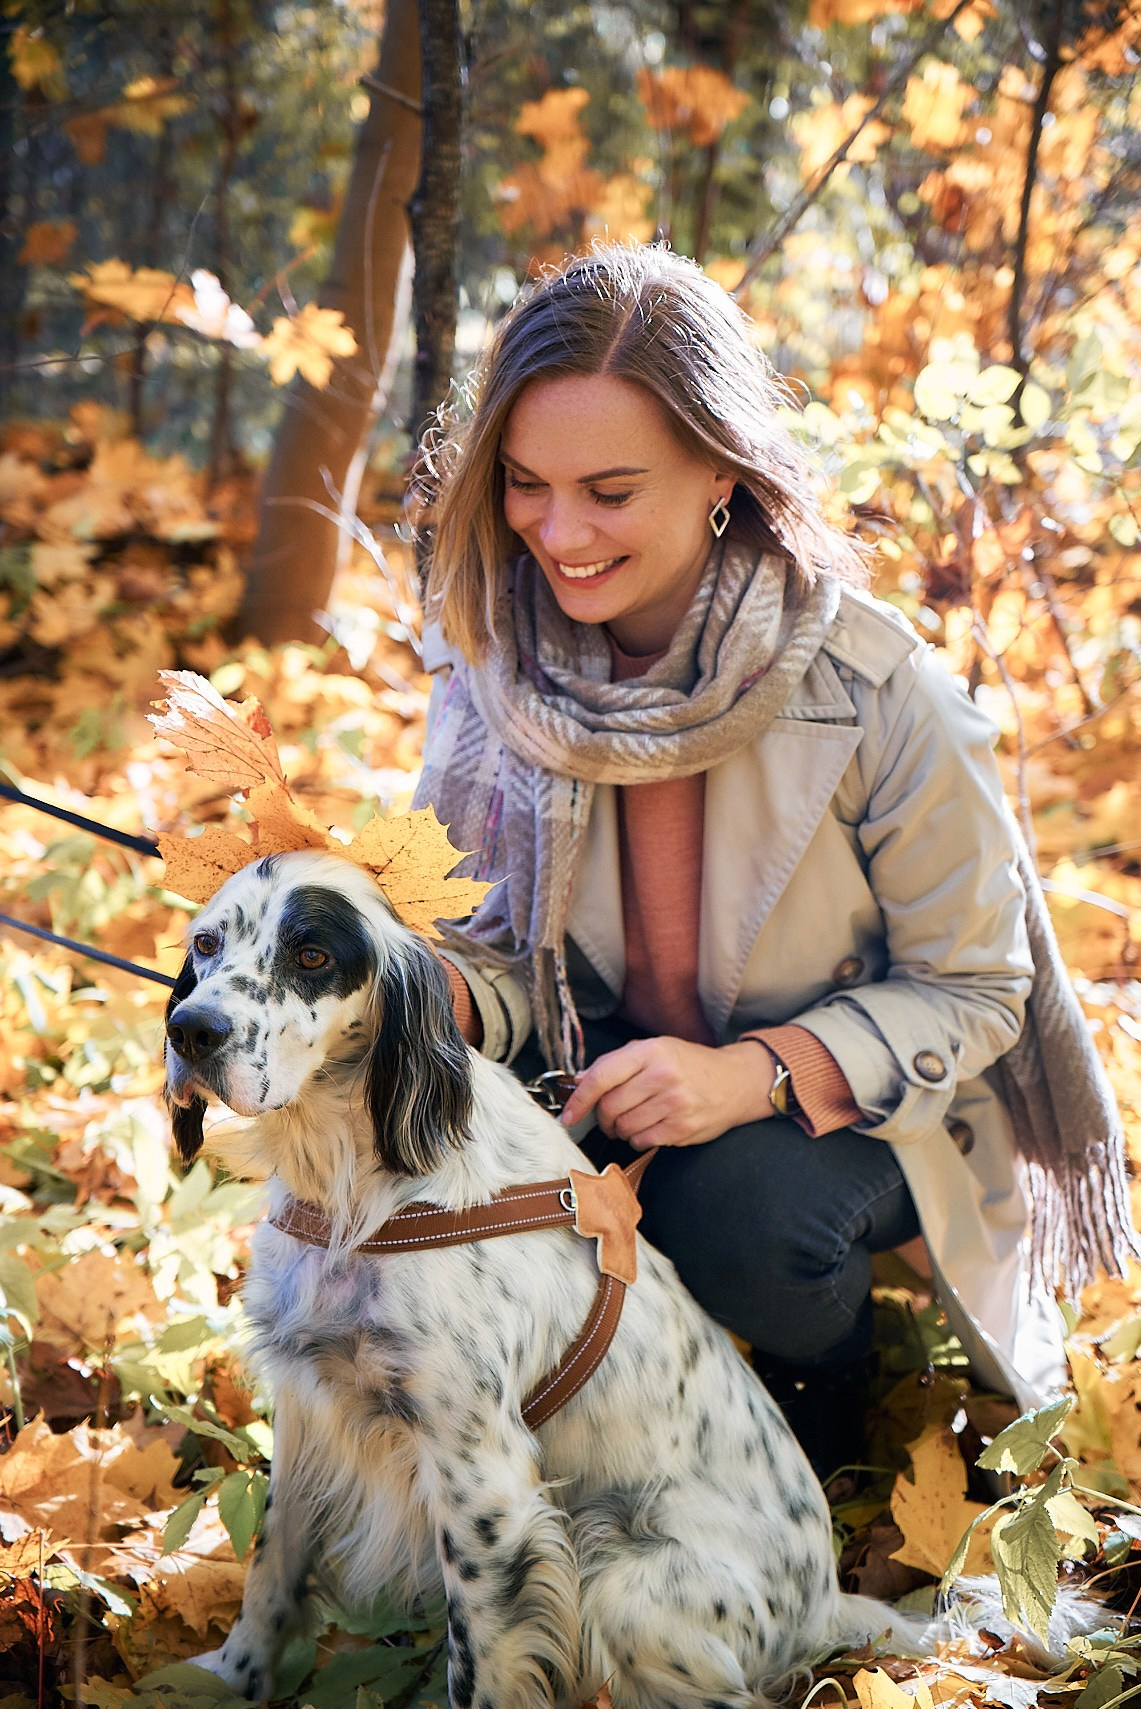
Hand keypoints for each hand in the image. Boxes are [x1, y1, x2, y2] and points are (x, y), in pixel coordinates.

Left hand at [559, 1035, 776, 1149]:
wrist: (735, 1082)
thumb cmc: (689, 1065)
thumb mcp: (655, 1050)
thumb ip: (616, 1063)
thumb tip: (578, 1082)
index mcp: (651, 1051)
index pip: (601, 1077)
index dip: (579, 1100)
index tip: (568, 1116)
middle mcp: (662, 1076)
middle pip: (610, 1107)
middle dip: (603, 1118)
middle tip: (609, 1117)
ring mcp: (674, 1104)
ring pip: (624, 1127)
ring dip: (621, 1129)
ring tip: (635, 1118)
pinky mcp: (682, 1128)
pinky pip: (642, 1141)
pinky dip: (638, 1139)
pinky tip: (650, 1127)